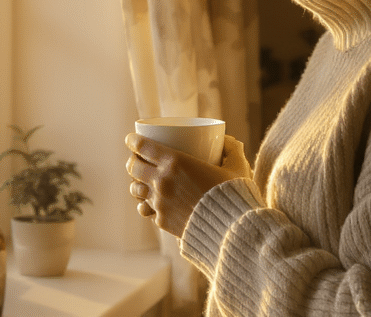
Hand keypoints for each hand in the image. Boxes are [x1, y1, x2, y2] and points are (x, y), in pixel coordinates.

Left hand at [126, 134, 250, 236]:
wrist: (233, 231)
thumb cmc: (236, 196)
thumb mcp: (237, 167)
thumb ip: (232, 151)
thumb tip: (228, 140)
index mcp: (175, 161)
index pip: (141, 146)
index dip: (132, 140)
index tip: (132, 139)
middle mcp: (162, 181)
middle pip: (133, 166)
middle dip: (132, 160)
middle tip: (138, 159)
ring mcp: (159, 202)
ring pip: (135, 189)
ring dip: (136, 182)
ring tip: (142, 181)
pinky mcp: (162, 220)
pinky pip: (147, 209)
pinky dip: (147, 204)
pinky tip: (151, 203)